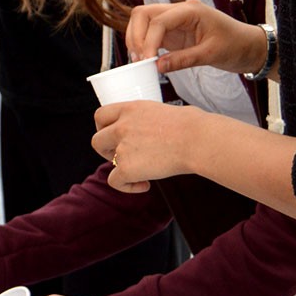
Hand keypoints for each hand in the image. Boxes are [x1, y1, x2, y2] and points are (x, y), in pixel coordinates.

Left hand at [92, 100, 207, 193]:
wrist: (198, 139)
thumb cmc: (193, 126)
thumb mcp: (162, 111)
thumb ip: (146, 120)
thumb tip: (154, 131)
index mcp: (131, 109)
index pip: (101, 115)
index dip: (104, 128)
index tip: (114, 136)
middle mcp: (122, 126)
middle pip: (97, 140)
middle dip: (108, 150)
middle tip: (125, 156)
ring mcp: (122, 147)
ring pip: (106, 161)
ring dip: (119, 167)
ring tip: (140, 170)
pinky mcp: (126, 168)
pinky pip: (115, 182)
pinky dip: (128, 186)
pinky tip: (145, 184)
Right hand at [125, 0, 269, 75]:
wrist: (247, 46)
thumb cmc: (235, 45)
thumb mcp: (211, 54)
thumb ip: (183, 60)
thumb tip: (157, 66)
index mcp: (191, 10)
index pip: (158, 20)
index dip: (148, 41)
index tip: (147, 61)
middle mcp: (179, 11)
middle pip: (143, 14)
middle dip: (136, 36)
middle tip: (140, 59)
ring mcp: (174, 20)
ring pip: (143, 21)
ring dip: (136, 39)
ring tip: (140, 61)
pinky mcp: (172, 32)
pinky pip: (149, 33)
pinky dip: (143, 45)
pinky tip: (145, 60)